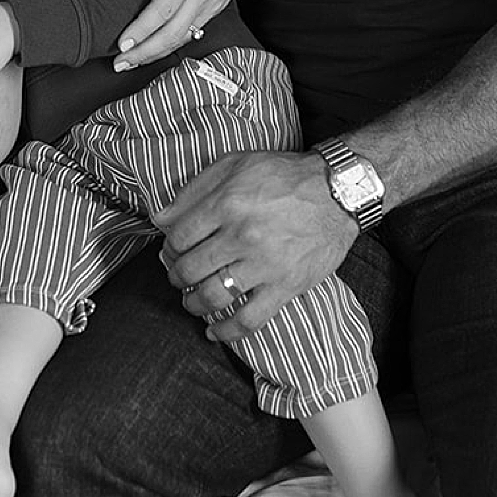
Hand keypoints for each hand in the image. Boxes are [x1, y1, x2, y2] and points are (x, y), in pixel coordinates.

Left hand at [110, 0, 264, 68]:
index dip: (142, 29)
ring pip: (184, 36)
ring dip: (158, 52)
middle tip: (121, 62)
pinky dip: (174, 44)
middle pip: (172, 33)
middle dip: (145, 52)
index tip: (122, 43)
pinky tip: (158, 49)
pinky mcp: (216, 6)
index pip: (163, 9)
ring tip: (133, 61)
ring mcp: (211, 2)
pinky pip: (194, 31)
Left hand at [153, 149, 356, 342]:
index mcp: (227, 203)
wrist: (337, 192)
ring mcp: (264, 264)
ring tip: (192, 301)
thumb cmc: (284, 175)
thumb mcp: (235, 164)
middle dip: (176, 277)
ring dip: (194, 304)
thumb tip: (159, 217)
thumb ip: (194, 190)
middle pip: (190, 269)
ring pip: (212, 297)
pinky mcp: (285, 286)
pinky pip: (249, 320)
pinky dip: (226, 331)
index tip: (172, 251)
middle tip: (178, 277)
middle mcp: (242, 236)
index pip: (178, 237)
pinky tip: (214, 331)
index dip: (169, 248)